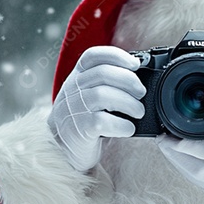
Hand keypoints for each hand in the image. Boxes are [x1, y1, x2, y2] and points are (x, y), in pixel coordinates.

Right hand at [49, 46, 145, 171]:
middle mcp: (73, 89)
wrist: (62, 147)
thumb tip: (139, 80)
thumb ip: (106, 83)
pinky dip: (121, 124)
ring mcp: (74, 108)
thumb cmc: (82, 119)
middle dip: (128, 80)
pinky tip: (129, 128)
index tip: (135, 64)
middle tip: (141, 93)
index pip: (92, 56)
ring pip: (102, 95)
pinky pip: (101, 121)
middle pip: (102, 73)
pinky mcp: (79, 128)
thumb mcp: (88, 95)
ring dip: (128, 103)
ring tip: (138, 111)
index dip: (116, 56)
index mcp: (77, 76)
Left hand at [157, 108, 203, 203]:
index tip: (175, 136)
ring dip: (174, 159)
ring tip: (162, 141)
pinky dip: (181, 165)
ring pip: (190, 174)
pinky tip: (174, 153)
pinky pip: (193, 178)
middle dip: (174, 152)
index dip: (193, 145)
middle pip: (194, 166)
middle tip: (160, 135)